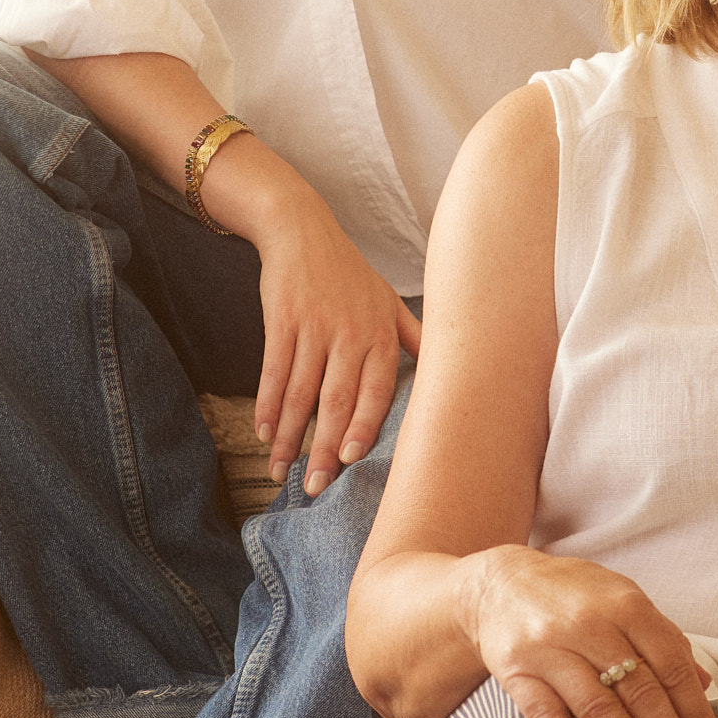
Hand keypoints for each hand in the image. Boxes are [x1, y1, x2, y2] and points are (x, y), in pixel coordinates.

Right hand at [238, 173, 421, 494]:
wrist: (301, 229)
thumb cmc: (348, 272)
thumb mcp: (389, 300)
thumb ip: (414, 338)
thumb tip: (452, 367)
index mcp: (381, 333)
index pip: (377, 390)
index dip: (363, 426)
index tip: (350, 460)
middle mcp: (351, 331)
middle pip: (337, 399)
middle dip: (324, 447)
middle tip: (314, 487)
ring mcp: (315, 326)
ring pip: (302, 392)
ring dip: (289, 435)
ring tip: (281, 470)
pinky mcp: (282, 320)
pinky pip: (274, 370)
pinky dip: (268, 404)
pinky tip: (264, 433)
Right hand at [463, 546, 717, 717]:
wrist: (499, 585)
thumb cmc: (572, 595)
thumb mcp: (621, 598)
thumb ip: (662, 637)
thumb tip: (702, 683)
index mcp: (623, 604)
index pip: (669, 663)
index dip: (693, 708)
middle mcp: (588, 624)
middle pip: (639, 689)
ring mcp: (550, 648)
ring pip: (597, 705)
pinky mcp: (516, 671)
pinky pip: (545, 714)